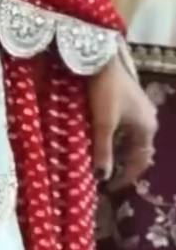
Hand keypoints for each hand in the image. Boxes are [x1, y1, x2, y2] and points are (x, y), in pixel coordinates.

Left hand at [88, 56, 156, 186]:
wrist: (104, 60)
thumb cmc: (105, 92)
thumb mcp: (103, 124)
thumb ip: (103, 151)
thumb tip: (102, 178)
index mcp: (146, 129)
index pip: (140, 162)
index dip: (125, 178)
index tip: (109, 189)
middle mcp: (149, 121)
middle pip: (137, 152)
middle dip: (122, 167)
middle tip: (104, 178)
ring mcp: (142, 112)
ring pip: (131, 141)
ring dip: (118, 154)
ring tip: (101, 163)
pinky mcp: (132, 104)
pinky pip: (127, 130)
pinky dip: (116, 140)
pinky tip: (102, 143)